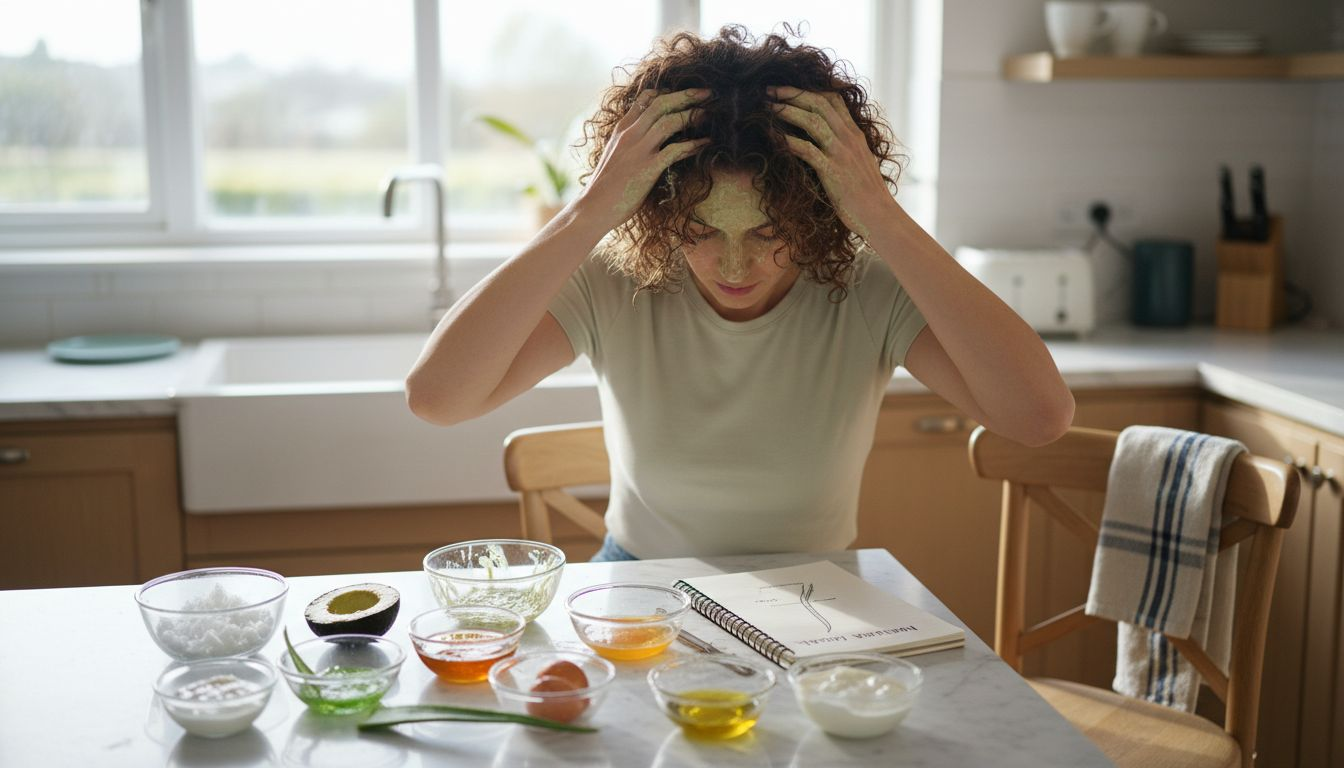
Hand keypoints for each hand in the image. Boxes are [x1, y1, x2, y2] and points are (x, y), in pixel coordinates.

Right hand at [578, 88, 711, 230]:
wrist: (593, 209)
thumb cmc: (604, 188)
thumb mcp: (614, 156)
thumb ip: (628, 144)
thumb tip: (645, 141)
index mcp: (621, 130)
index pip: (644, 99)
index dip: (666, 92)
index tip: (683, 93)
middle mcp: (630, 135)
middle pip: (661, 103)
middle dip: (686, 95)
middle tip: (707, 92)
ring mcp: (639, 150)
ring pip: (669, 121)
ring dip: (692, 115)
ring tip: (708, 114)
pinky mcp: (647, 168)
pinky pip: (675, 150)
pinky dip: (693, 145)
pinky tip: (706, 143)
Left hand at [768, 86, 891, 240]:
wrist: (879, 216)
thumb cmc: (867, 194)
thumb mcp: (859, 162)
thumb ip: (846, 147)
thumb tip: (827, 142)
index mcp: (855, 134)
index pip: (834, 100)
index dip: (810, 89)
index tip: (789, 88)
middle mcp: (849, 138)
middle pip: (819, 103)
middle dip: (793, 93)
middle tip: (770, 90)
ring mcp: (841, 153)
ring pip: (812, 121)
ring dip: (788, 111)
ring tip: (768, 106)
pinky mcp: (832, 171)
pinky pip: (807, 150)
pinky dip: (788, 141)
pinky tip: (773, 136)